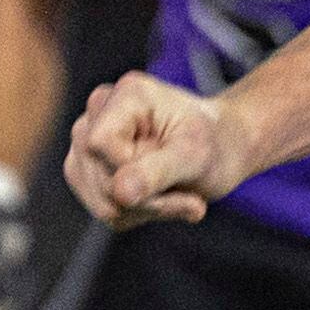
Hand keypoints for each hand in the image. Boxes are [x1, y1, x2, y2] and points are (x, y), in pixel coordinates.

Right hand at [63, 71, 244, 225]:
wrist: (220, 150)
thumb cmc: (213, 144)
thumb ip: (156, 171)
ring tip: (178, 195)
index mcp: (127, 95)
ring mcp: (89, 143)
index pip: (99, 143)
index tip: (174, 175)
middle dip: (147, 198)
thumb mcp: (195, 155)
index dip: (129, 170)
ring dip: (145, 210)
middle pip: (99, 176)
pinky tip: (162, 198)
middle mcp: (99, 113)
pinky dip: (138, 214)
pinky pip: (104, 209)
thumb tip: (121, 193)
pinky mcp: (90, 171)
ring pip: (101, 201)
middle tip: (189, 197)